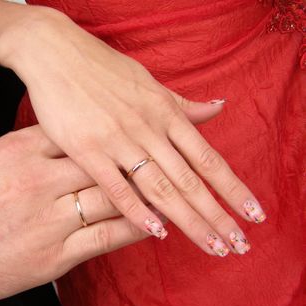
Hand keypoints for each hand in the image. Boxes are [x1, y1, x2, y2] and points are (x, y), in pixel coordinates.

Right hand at [0, 9, 264, 256]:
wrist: (57, 54)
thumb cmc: (103, 68)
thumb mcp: (150, 82)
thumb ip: (183, 104)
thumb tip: (219, 108)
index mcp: (165, 113)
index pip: (207, 158)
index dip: (232, 188)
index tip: (252, 213)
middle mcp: (148, 128)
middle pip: (190, 180)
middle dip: (217, 214)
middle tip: (238, 244)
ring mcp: (118, 139)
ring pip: (160, 187)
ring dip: (189, 220)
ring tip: (211, 246)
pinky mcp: (87, 149)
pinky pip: (116, 186)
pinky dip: (137, 209)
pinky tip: (156, 231)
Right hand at [0, 126, 153, 301]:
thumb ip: (16, 144)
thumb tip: (45, 134)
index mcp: (21, 152)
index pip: (75, 135)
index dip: (106, 133)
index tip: (128, 131)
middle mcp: (41, 180)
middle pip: (101, 163)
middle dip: (134, 158)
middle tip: (163, 154)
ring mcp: (51, 218)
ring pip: (111, 198)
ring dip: (145, 194)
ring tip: (171, 190)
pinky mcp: (57, 255)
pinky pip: (106, 237)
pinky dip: (134, 227)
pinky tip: (156, 223)